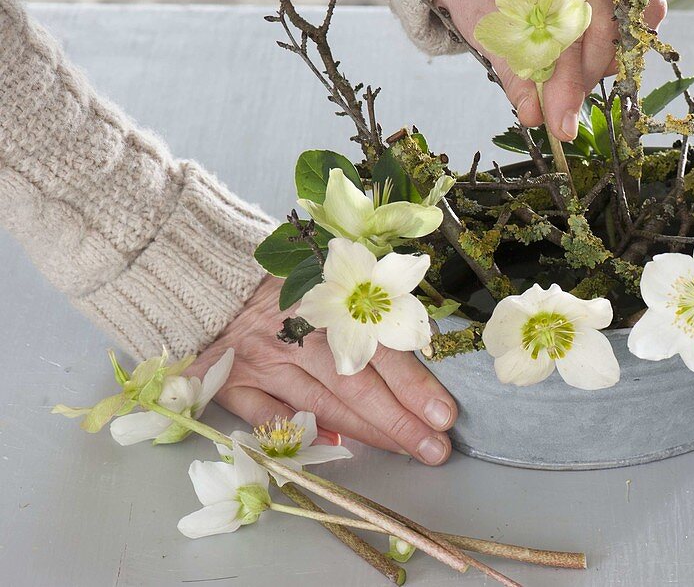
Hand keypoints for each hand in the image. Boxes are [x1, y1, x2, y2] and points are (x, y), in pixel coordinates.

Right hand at [186, 276, 456, 464]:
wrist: (213, 278)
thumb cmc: (288, 282)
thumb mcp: (331, 278)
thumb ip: (368, 307)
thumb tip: (417, 340)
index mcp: (326, 304)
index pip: (379, 350)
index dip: (414, 385)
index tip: (444, 414)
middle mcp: (296, 336)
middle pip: (356, 386)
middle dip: (400, 422)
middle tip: (436, 448)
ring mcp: (263, 363)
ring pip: (322, 406)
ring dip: (368, 434)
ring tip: (409, 451)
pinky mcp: (234, 384)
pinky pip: (269, 418)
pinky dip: (298, 433)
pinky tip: (334, 448)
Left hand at [435, 0, 666, 141]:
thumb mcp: (487, 27)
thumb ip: (514, 71)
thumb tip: (534, 115)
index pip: (563, 19)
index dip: (564, 76)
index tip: (560, 121)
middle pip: (600, 24)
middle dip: (582, 77)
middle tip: (561, 110)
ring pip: (629, 21)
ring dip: (605, 61)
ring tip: (573, 77)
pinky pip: (647, 9)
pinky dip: (627, 41)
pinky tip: (597, 56)